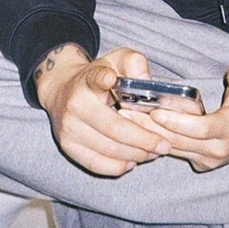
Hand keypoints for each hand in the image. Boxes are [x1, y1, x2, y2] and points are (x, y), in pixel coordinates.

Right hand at [35, 44, 170, 175]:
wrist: (63, 91)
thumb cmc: (100, 76)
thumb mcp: (117, 60)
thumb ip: (134, 62)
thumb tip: (145, 81)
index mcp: (88, 80)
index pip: (95, 78)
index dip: (102, 79)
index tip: (110, 78)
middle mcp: (75, 105)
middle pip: (114, 128)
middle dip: (144, 140)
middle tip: (165, 145)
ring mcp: (69, 128)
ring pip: (108, 149)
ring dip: (136, 154)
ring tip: (155, 153)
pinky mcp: (68, 147)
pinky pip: (96, 164)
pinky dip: (118, 166)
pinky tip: (134, 161)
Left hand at [121, 65, 228, 171]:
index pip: (201, 129)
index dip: (177, 122)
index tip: (155, 110)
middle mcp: (219, 149)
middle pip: (179, 141)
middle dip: (150, 127)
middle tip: (125, 112)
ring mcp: (208, 159)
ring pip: (173, 148)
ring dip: (147, 134)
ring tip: (124, 118)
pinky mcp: (201, 162)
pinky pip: (175, 152)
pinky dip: (156, 140)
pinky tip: (136, 129)